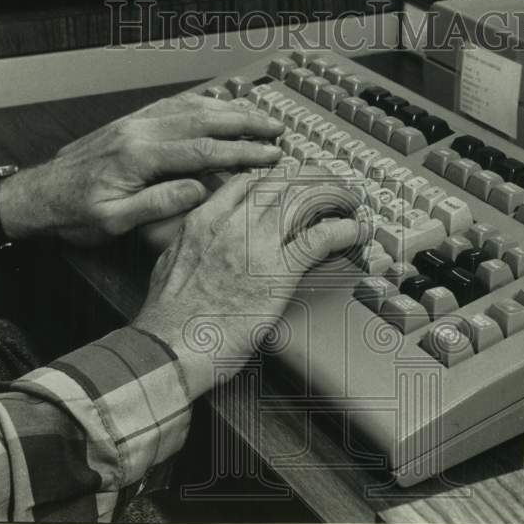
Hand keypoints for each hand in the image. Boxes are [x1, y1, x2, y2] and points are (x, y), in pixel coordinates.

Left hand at [0, 94, 284, 245]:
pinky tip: (216, 105)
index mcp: (138, 157)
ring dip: (227, 109)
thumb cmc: (73, 215)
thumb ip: (158, 204)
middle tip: (276, 127)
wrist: (37, 196)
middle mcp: (138, 131)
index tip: (270, 155)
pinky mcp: (128, 123)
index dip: (242, 151)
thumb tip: (200, 189)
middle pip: (203, 120)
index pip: (203, 150)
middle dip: (245, 122)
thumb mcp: (114, 222)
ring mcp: (133, 122)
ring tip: (257, 113)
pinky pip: (170, 106)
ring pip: (189, 107)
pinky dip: (199, 103)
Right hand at [132, 164, 367, 399]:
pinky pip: (320, 238)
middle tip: (329, 184)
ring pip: (304, 199)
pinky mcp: (279, 272)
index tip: (289, 182)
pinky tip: (356, 230)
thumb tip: (195, 242)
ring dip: (332, 196)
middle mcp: (232, 224)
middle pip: (281, 182)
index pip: (247, 181)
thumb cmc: (168, 319)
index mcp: (204, 221)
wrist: (171, 346)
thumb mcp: (168, 265)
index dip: (275, 178)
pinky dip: (343, 230)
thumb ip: (188, 245)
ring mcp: (257, 245)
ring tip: (348, 200)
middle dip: (311, 178)